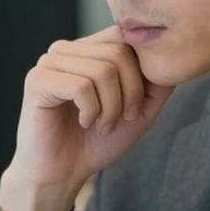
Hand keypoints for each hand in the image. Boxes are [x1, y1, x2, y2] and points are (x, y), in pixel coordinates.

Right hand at [0, 25, 174, 210]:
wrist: (62, 174)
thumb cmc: (97, 142)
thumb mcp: (138, 111)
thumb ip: (156, 84)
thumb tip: (172, 57)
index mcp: (87, 50)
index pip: (125, 36)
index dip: (141, 71)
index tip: (135, 107)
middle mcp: (67, 49)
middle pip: (119, 51)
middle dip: (131, 93)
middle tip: (121, 119)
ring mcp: (50, 62)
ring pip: (103, 70)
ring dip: (111, 107)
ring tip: (102, 124)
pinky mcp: (37, 80)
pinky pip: (81, 86)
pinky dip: (92, 111)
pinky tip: (84, 123)